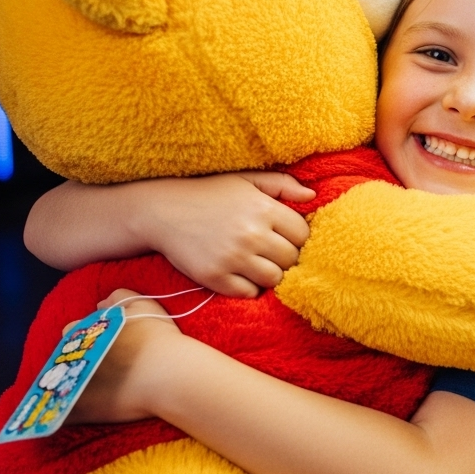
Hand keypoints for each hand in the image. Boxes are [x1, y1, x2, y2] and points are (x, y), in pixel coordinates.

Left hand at [64, 289, 184, 424]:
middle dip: (79, 359)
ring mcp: (74, 384)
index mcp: (85, 332)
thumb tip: (102, 303)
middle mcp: (73, 357)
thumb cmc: (157, 338)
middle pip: (65, 357)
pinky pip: (63, 414)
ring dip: (72, 384)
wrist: (169, 374)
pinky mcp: (80, 410)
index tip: (104, 343)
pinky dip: (67, 413)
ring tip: (98, 389)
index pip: (72, 331)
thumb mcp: (142, 305)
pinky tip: (86, 410)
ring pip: (62, 384)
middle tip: (104, 365)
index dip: (88, 336)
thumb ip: (119, 298)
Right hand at [141, 172, 313, 297]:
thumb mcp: (246, 180)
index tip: (285, 238)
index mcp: (263, 208)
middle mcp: (251, 234)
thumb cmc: (209, 194)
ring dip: (270, 274)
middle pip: (291, 260)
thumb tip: (312, 195)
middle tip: (271, 252)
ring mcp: (233, 258)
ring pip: (274, 279)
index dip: (297, 238)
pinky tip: (241, 274)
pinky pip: (249, 293)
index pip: (303, 235)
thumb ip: (282, 184)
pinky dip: (249, 287)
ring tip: (257, 264)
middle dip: (285, 258)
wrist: (162, 211)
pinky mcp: (215, 277)